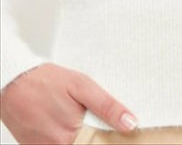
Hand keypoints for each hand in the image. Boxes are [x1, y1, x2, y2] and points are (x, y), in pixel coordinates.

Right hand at [0, 63, 137, 144]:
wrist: (13, 81)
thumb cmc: (46, 81)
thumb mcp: (82, 85)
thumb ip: (107, 106)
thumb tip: (130, 123)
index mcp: (71, 136)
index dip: (111, 137)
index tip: (121, 131)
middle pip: (87, 144)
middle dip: (94, 134)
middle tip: (85, 114)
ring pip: (74, 144)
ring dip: (79, 134)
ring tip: (72, 115)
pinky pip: (56, 144)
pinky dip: (64, 136)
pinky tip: (62, 121)